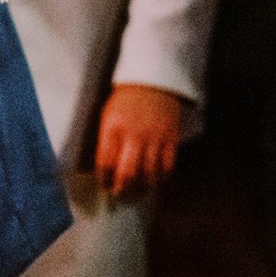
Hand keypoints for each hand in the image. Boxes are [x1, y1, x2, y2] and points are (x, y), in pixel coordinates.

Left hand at [93, 83, 187, 199]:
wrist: (154, 81)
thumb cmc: (127, 100)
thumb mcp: (108, 114)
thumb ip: (106, 140)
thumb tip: (104, 169)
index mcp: (113, 128)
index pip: (105, 163)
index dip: (104, 179)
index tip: (105, 185)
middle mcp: (134, 135)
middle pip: (128, 173)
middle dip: (122, 190)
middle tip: (120, 195)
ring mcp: (154, 137)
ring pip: (149, 174)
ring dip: (142, 189)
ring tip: (137, 193)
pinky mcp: (171, 138)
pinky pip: (167, 166)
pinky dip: (161, 178)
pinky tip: (155, 181)